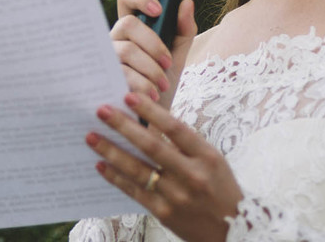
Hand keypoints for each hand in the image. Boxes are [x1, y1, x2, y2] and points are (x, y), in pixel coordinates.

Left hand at [87, 92, 242, 241]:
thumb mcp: (211, 160)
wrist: (233, 231)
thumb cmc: (220, 188)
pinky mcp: (164, 214)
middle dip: (123, 126)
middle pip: (151, 146)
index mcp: (206, 156)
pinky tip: (101, 165)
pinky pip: (134, 191)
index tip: (129, 96)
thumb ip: (183, 143)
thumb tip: (147, 122)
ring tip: (92, 137)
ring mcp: (176, 196)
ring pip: (137, 169)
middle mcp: (192, 175)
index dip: (151, 111)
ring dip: (111, 151)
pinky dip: (115, 177)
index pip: (175, 128)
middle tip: (101, 110)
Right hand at [111, 0, 196, 106]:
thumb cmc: (162, 82)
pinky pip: (120, 74)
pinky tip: (152, 94)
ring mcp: (106, 58)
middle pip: (128, 24)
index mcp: (132, 28)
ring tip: (162, 85)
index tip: (158, 10)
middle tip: (168, 63)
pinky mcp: (102, 78)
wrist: (153, 119)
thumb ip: (184, 30)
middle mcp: (115, 39)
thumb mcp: (177, 56)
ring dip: (150, 68)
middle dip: (153, 43)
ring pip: (126, 50)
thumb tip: (187, 2)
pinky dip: (141, 84)